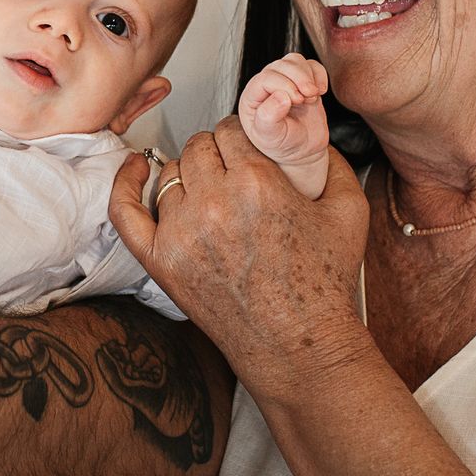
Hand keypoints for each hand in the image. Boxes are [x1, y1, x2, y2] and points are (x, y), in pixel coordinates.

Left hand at [111, 118, 368, 394]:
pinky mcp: (161, 261)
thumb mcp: (350, 211)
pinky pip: (126, 209)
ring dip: (190, 174)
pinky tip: (137, 170)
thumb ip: (335, 163)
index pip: (231, 129)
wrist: (299, 347)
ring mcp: (182, 232)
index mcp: (257, 182)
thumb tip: (314, 139)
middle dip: (218, 152)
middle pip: (200, 146)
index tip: (247, 146)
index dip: (242, 135)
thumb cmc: (324, 288)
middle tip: (234, 170)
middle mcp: (214, 202)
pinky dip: (126, 183)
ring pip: (172, 173)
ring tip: (210, 190)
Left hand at [236, 53, 329, 195]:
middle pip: (281, 66)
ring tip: (312, 97)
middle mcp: (266, 86)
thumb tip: (280, 96)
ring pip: (294, 61)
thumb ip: (269, 117)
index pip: (265, 78)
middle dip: (298, 78)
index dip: (283, 85)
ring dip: (307, 76)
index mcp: (252, 97)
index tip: (296, 101)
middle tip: (308, 99)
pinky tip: (320, 92)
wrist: (302, 151)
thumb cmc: (282, 145)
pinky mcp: (303, 81)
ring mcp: (285, 81)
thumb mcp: (271, 137)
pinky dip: (319, 74)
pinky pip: (311, 66)